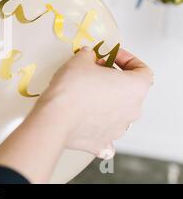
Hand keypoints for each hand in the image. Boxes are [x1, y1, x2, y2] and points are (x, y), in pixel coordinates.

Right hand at [0, 48, 152, 182]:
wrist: (56, 118)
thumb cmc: (72, 90)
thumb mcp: (80, 60)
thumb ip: (89, 55)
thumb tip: (88, 57)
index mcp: (135, 88)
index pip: (142, 70)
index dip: (127, 60)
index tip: (111, 57)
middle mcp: (132, 110)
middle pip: (129, 91)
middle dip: (113, 80)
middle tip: (94, 72)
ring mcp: (118, 129)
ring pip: (117, 112)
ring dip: (106, 102)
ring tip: (85, 93)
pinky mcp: (102, 142)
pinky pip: (105, 134)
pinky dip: (98, 127)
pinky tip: (88, 121)